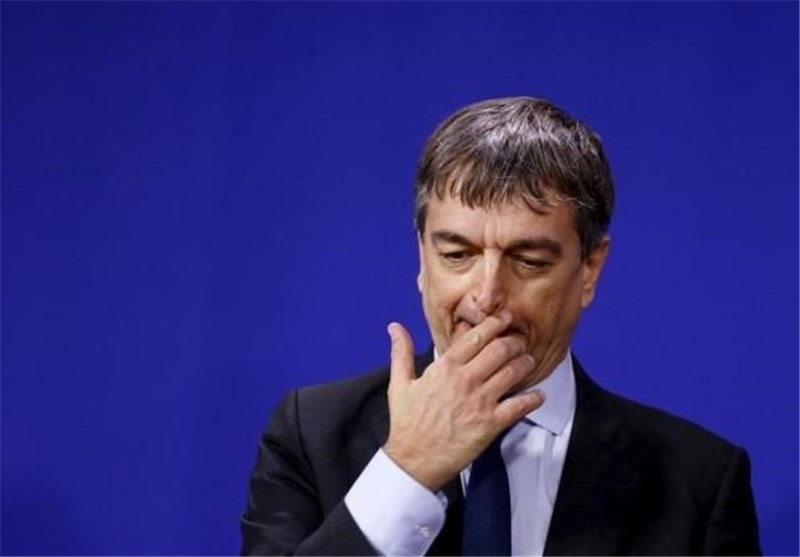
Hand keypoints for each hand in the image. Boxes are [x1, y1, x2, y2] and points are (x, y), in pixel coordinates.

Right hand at [383, 312, 543, 491]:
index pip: (476, 337)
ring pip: (513, 372)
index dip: (495, 324)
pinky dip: (533, 399)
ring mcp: (479, 402)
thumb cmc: (406, 423)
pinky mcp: (490, 424)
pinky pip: (519, 406)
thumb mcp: (399, 384)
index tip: (505, 318)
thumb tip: (394, 327)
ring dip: (525, 363)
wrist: (413, 460)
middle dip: (514, 341)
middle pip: (500, 350)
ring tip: (529, 362)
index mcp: (444, 368)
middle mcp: (465, 380)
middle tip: (519, 341)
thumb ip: (401, 352)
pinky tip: (538, 395)